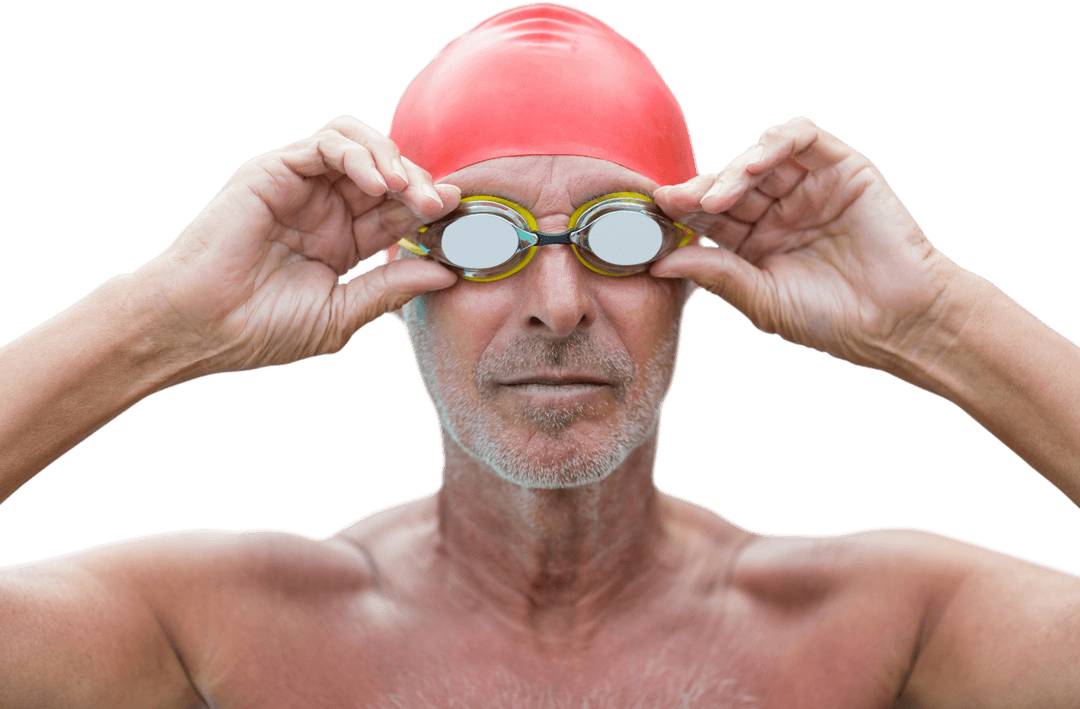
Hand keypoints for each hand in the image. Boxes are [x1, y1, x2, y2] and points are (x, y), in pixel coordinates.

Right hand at [138, 116, 459, 375]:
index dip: (431, 212)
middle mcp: (327, 209)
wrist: (202, 328)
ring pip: (363, 146)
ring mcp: (302, 187)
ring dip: (395, 161)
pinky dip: (359, 154)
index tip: (460, 220)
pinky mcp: (277, 169)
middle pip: (389, 174)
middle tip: (441, 205)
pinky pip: (329, 142)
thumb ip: (391, 289)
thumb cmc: (262, 330)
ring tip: (410, 192)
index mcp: (344, 242)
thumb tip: (447, 274)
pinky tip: (377, 183)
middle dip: (421, 185)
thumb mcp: (343, 314)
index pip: (399, 214)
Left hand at [651, 116, 962, 370]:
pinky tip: (755, 166)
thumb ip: (714, 275)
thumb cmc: (832, 320)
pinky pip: (802, 138)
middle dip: (698, 190)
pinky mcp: (841, 168)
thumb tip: (658, 262)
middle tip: (675, 202)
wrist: (899, 321)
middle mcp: (777, 210)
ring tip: (718, 197)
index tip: (654, 214)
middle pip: (727, 183)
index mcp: (753, 242)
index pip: (708, 217)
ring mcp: (808, 187)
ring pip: (758, 157)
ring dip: (733, 169)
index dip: (680, 212)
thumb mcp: (762, 300)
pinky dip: (775, 142)